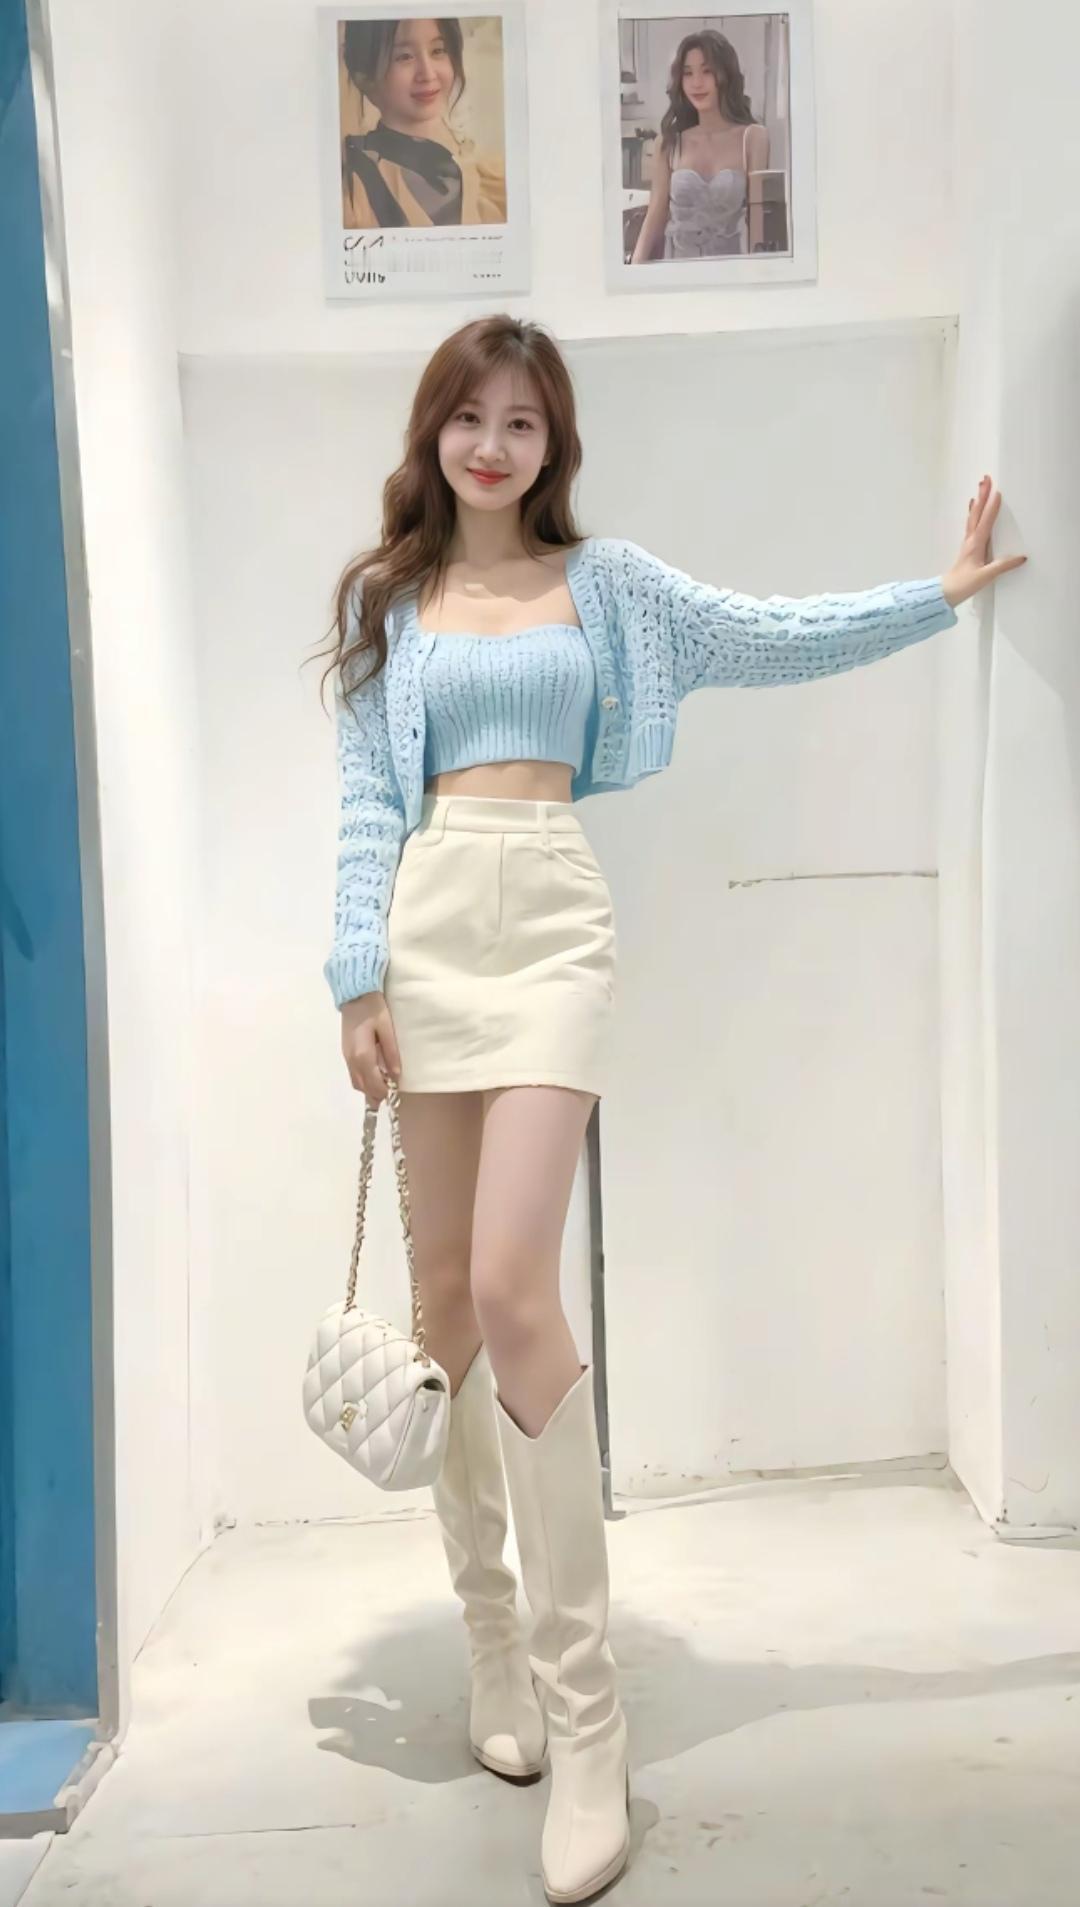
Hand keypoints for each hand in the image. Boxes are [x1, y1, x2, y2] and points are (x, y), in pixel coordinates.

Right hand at [340, 991, 401, 1104]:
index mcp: (362, 1055)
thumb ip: (391, 1053)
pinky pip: (353, 1073)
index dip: (383, 1092)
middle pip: (362, 1086)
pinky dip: (363, 1080)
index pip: (373, 1082)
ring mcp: (346, 1056)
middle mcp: (351, 1059)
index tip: (395, 1095)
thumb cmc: (374, 1009)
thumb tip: (396, 1076)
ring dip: (368, 1089)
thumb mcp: (387, 1028)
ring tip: (382, 1088)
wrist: (355, 995)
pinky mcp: (345, 1052)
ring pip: (356, 1082)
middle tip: (389, 1096)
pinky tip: (373, 1076)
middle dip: (375, 1095)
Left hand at [942, 474, 1026, 607]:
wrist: (945, 593)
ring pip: (973, 516)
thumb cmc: (963, 584)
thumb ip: (1003, 566)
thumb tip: (1021, 557)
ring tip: (981, 487)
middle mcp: (971, 540)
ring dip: (978, 501)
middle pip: (977, 513)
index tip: (998, 492)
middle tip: (986, 478)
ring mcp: (968, 542)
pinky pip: (971, 524)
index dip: (992, 507)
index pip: (986, 521)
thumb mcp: (986, 576)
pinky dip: (973, 513)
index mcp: (976, 544)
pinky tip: (972, 508)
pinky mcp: (967, 547)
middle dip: (982, 495)